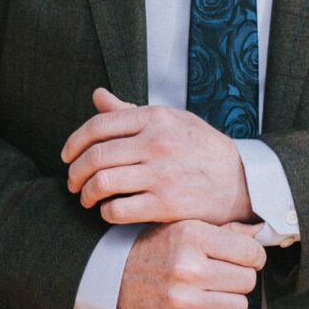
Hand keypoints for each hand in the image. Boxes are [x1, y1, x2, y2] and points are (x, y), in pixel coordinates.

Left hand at [62, 87, 254, 224]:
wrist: (242, 180)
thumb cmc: (201, 148)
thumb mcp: (172, 119)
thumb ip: (131, 110)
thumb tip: (98, 96)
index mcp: (155, 118)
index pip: (98, 126)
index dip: (74, 142)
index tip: (67, 156)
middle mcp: (156, 143)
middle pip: (95, 156)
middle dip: (75, 172)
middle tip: (72, 182)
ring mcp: (161, 175)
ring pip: (102, 183)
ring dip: (86, 194)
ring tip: (86, 198)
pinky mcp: (166, 205)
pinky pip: (118, 210)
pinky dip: (105, 212)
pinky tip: (108, 211)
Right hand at [117, 219, 266, 308]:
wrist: (116, 277)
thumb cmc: (157, 249)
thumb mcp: (187, 227)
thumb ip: (226, 230)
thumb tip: (261, 233)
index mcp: (193, 236)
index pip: (251, 253)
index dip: (252, 256)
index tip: (243, 258)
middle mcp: (188, 268)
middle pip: (247, 280)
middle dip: (238, 278)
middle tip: (221, 275)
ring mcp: (182, 300)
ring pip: (239, 307)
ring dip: (228, 302)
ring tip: (209, 292)